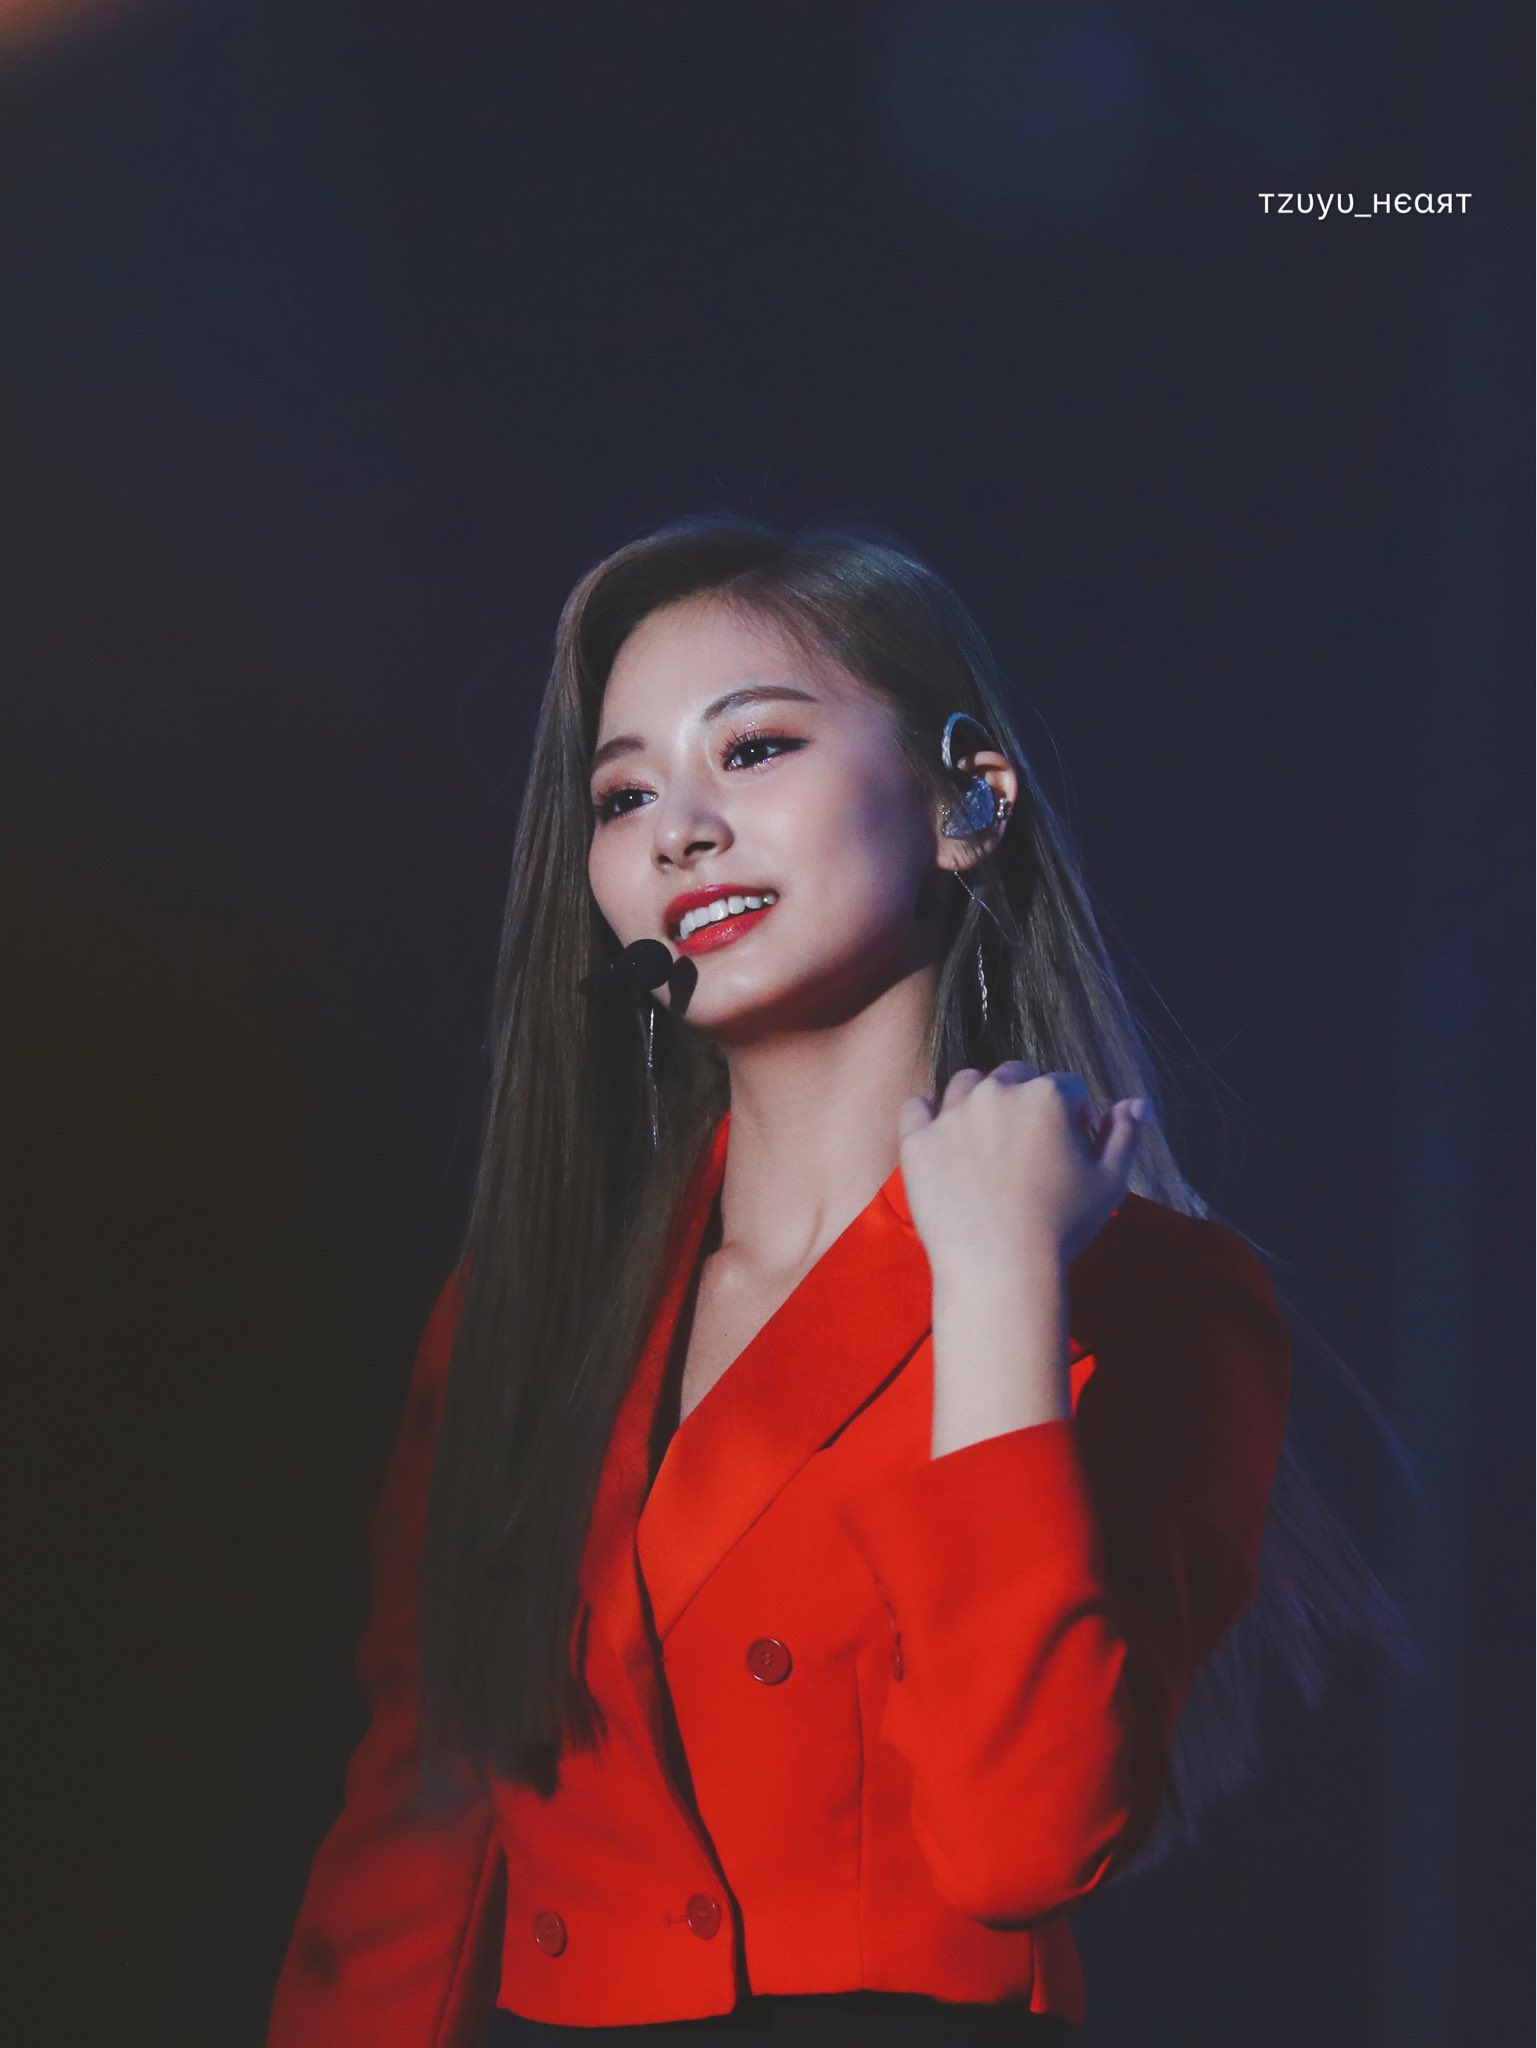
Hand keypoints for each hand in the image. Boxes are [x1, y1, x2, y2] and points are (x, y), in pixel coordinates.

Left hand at [896, 1062, 1148, 1273]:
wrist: (1000, 1269)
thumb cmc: (1062, 1227)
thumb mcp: (1110, 1182)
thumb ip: (1126, 1135)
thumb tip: (1138, 1102)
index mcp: (1047, 1096)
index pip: (1067, 1087)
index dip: (1074, 1116)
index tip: (1070, 1149)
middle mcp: (997, 1093)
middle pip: (1014, 1076)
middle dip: (1025, 1101)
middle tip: (1026, 1146)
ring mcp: (952, 1114)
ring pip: (966, 1085)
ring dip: (979, 1101)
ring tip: (986, 1141)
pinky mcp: (917, 1141)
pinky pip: (917, 1107)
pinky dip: (929, 1115)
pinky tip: (943, 1138)